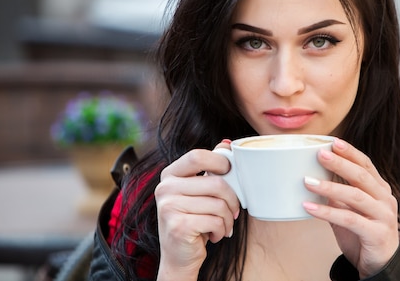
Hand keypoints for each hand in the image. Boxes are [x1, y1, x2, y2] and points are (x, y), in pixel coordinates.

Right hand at [155, 141, 239, 279]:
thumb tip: (226, 143)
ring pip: (218, 204)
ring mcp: (169, 207)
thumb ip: (209, 167)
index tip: (229, 171)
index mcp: (169, 175)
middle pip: (215, 182)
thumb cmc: (193, 219)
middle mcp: (164, 188)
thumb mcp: (198, 191)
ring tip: (223, 225)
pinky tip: (215, 234)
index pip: (197, 156)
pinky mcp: (178, 226)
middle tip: (234, 210)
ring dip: (227, 218)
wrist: (179, 256)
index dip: (219, 161)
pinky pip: (215, 221)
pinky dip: (221, 230)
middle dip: (232, 199)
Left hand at [303, 138, 399, 278]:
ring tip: (307, 181)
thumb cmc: (363, 234)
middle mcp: (385, 199)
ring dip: (329, 187)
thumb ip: (338, 195)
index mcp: (380, 189)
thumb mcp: (350, 210)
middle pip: (361, 176)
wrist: (380, 266)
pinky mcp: (377, 233)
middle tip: (320, 154)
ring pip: (355, 196)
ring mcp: (384, 216)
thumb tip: (314, 177)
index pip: (366, 165)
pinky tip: (310, 207)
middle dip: (340, 163)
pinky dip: (327, 212)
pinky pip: (349, 219)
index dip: (350, 152)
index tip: (333, 142)